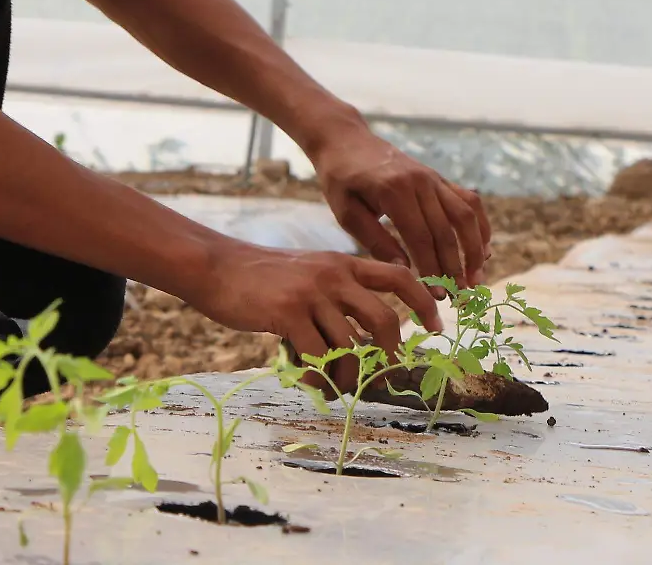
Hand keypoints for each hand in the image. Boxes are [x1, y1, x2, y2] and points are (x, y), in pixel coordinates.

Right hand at [178, 239, 444, 388]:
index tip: (435, 326)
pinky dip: (321, 379)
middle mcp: (334, 275)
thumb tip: (358, 342)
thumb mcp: (307, 272)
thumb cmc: (259, 277)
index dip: (423, 301)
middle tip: (382, 375)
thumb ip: (334, 296)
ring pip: (351, 346)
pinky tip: (313, 384)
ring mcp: (312, 293)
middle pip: (384, 319)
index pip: (398, 276)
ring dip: (349, 377)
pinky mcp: (288, 313)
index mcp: (343, 263)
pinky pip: (318, 357)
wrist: (216, 267)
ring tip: (338, 388)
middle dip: (389, 354)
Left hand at [308, 123, 491, 297]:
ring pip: (465, 215)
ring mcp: (433, 177)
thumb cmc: (341, 180)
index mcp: (393, 190)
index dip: (432, 269)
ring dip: (475, 250)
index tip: (438, 296)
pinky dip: (480, 225)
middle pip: (447, 231)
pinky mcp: (439, 178)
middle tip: (459, 299)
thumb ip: (375, 240)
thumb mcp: (347, 212)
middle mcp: (420, 181)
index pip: (421, 237)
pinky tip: (483, 250)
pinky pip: (468, 201)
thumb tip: (405, 270)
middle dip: (455, 268)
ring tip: (476, 280)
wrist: (347, 140)